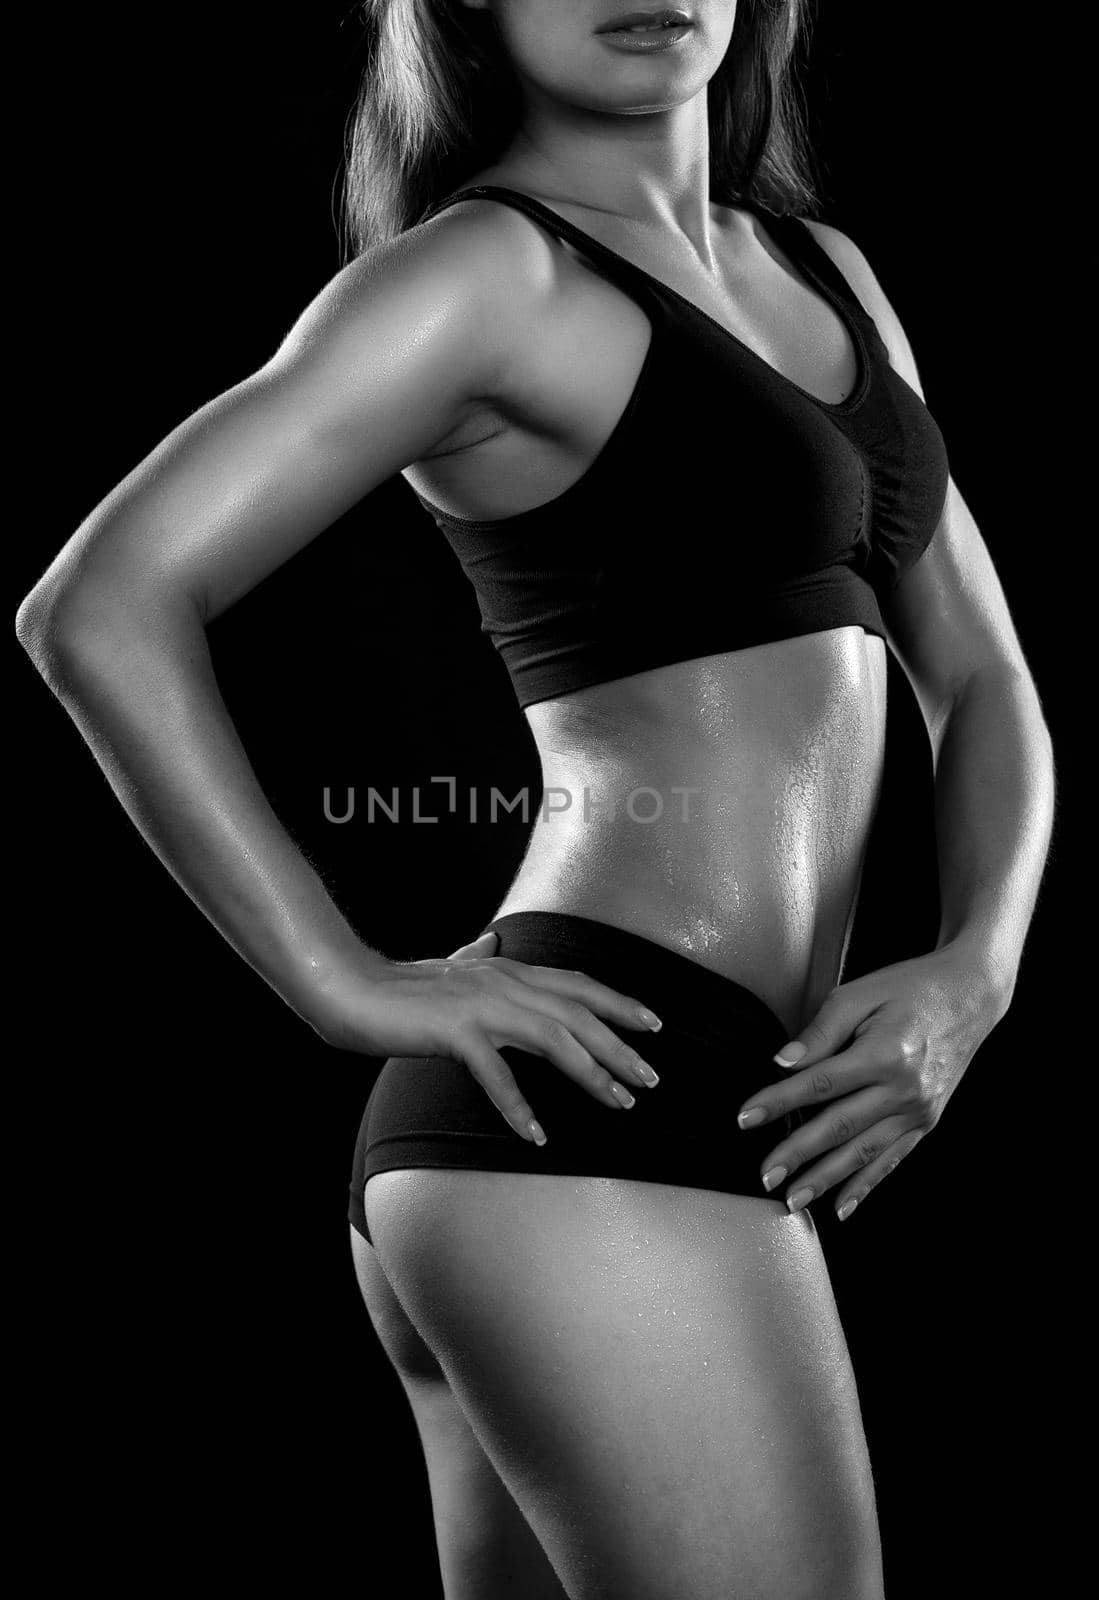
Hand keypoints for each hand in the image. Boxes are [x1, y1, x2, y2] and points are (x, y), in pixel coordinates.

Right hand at [311, 928, 662, 1142]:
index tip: (655, 1025)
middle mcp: (502, 980)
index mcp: (505, 967)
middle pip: (578, 1012)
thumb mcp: (447, 968)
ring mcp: (480, 1004)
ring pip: (553, 1036)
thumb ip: (474, 955)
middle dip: (621, 1045)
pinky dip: (519, 1105)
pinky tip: (537, 1134)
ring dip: (591, 1071)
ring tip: (618, 1102)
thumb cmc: (398, 988)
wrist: (350, 990)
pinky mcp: (454, 1030)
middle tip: (651, 1078)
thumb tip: (492, 939)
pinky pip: (496, 1072)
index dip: (619, 1002)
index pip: (577, 983)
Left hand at [734, 945, 1009, 1220]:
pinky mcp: (927, 1121)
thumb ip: (821, 1030)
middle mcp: (903, 1089)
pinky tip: (842, 1205)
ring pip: (864, 1153)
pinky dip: (866, 1185)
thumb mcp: (860, 994)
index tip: (745, 1118)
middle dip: (798, 1154)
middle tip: (765, 1175)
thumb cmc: (910, 988)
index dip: (778, 1102)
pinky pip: (892, 1159)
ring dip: (827, 1180)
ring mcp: (918, 1110)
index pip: (819, 1084)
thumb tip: (784, 1061)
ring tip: (794, 1200)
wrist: (970, 995)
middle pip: (839, 1127)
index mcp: (884, 1053)